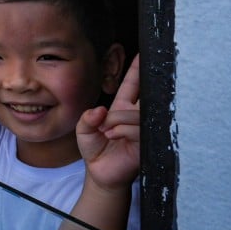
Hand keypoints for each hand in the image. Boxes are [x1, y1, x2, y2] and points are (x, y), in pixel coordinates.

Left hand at [76, 54, 139, 192]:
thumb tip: (100, 110)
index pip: (132, 86)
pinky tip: (112, 135)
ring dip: (117, 119)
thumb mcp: (83, 130)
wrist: (101, 174)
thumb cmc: (95, 149)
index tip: (143, 55)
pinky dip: (122, 130)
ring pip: (137, 114)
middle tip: (127, 91)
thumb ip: (87, 117)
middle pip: (143, 96)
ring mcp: (143, 129)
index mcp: (122, 108)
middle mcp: (135, 116)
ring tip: (106, 129)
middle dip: (141, 86)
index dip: (137, 71)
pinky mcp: (147, 143)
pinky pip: (138, 129)